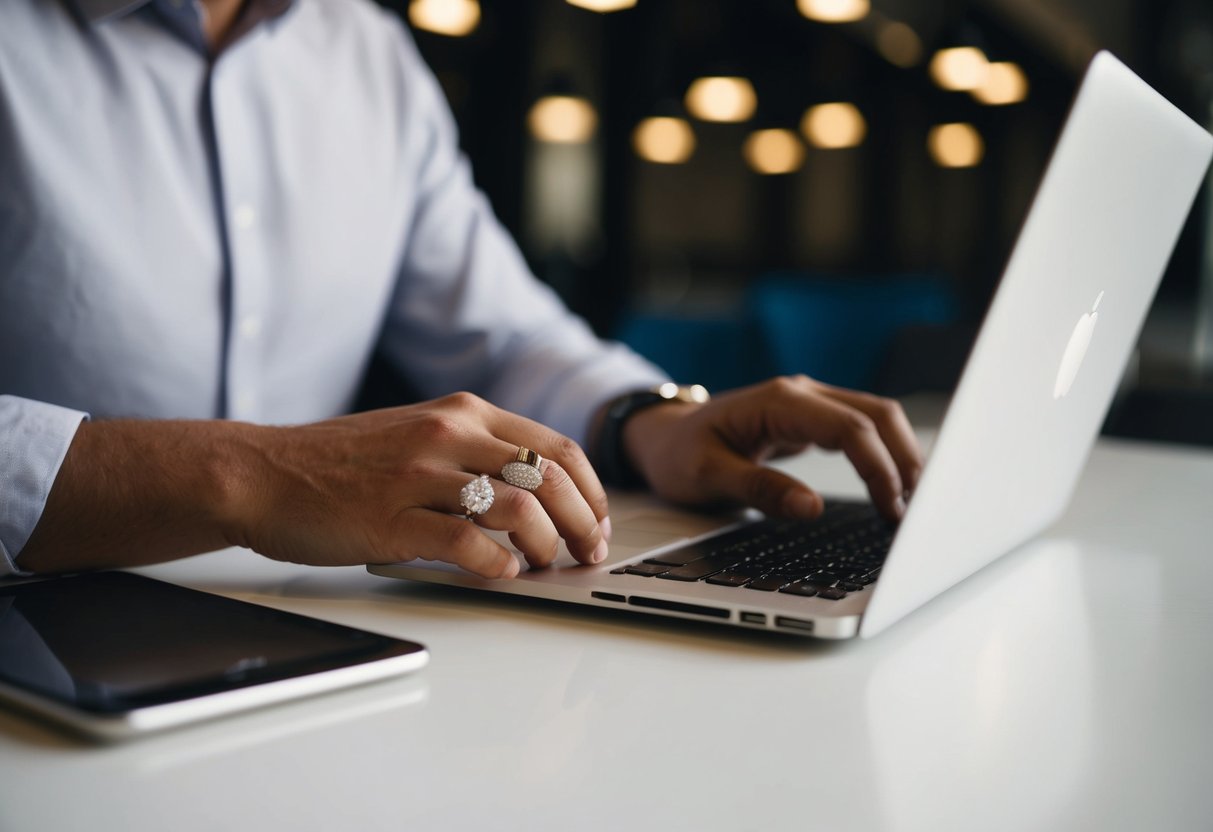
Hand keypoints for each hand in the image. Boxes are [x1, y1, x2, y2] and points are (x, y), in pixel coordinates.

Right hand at [227, 393, 610, 577]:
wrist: (261, 471)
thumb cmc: (340, 462)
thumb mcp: (418, 433)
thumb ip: (474, 449)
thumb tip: (537, 491)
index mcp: (462, 412)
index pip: (556, 447)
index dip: (591, 491)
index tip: (597, 522)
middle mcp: (448, 434)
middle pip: (549, 477)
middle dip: (583, 522)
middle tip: (587, 552)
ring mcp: (419, 475)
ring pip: (518, 507)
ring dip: (545, 545)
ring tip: (543, 566)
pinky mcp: (391, 518)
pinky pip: (466, 543)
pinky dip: (496, 564)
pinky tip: (500, 573)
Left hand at [620, 376, 921, 520]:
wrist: (662, 436)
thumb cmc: (678, 454)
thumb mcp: (706, 476)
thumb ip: (760, 489)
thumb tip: (812, 508)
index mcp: (778, 401)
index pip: (849, 427)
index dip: (878, 467)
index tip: (891, 507)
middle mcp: (801, 394)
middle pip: (877, 414)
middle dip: (904, 459)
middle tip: (917, 511)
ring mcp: (809, 404)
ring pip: (876, 417)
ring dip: (900, 455)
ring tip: (914, 503)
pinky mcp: (812, 419)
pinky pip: (861, 430)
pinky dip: (884, 455)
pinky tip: (893, 487)